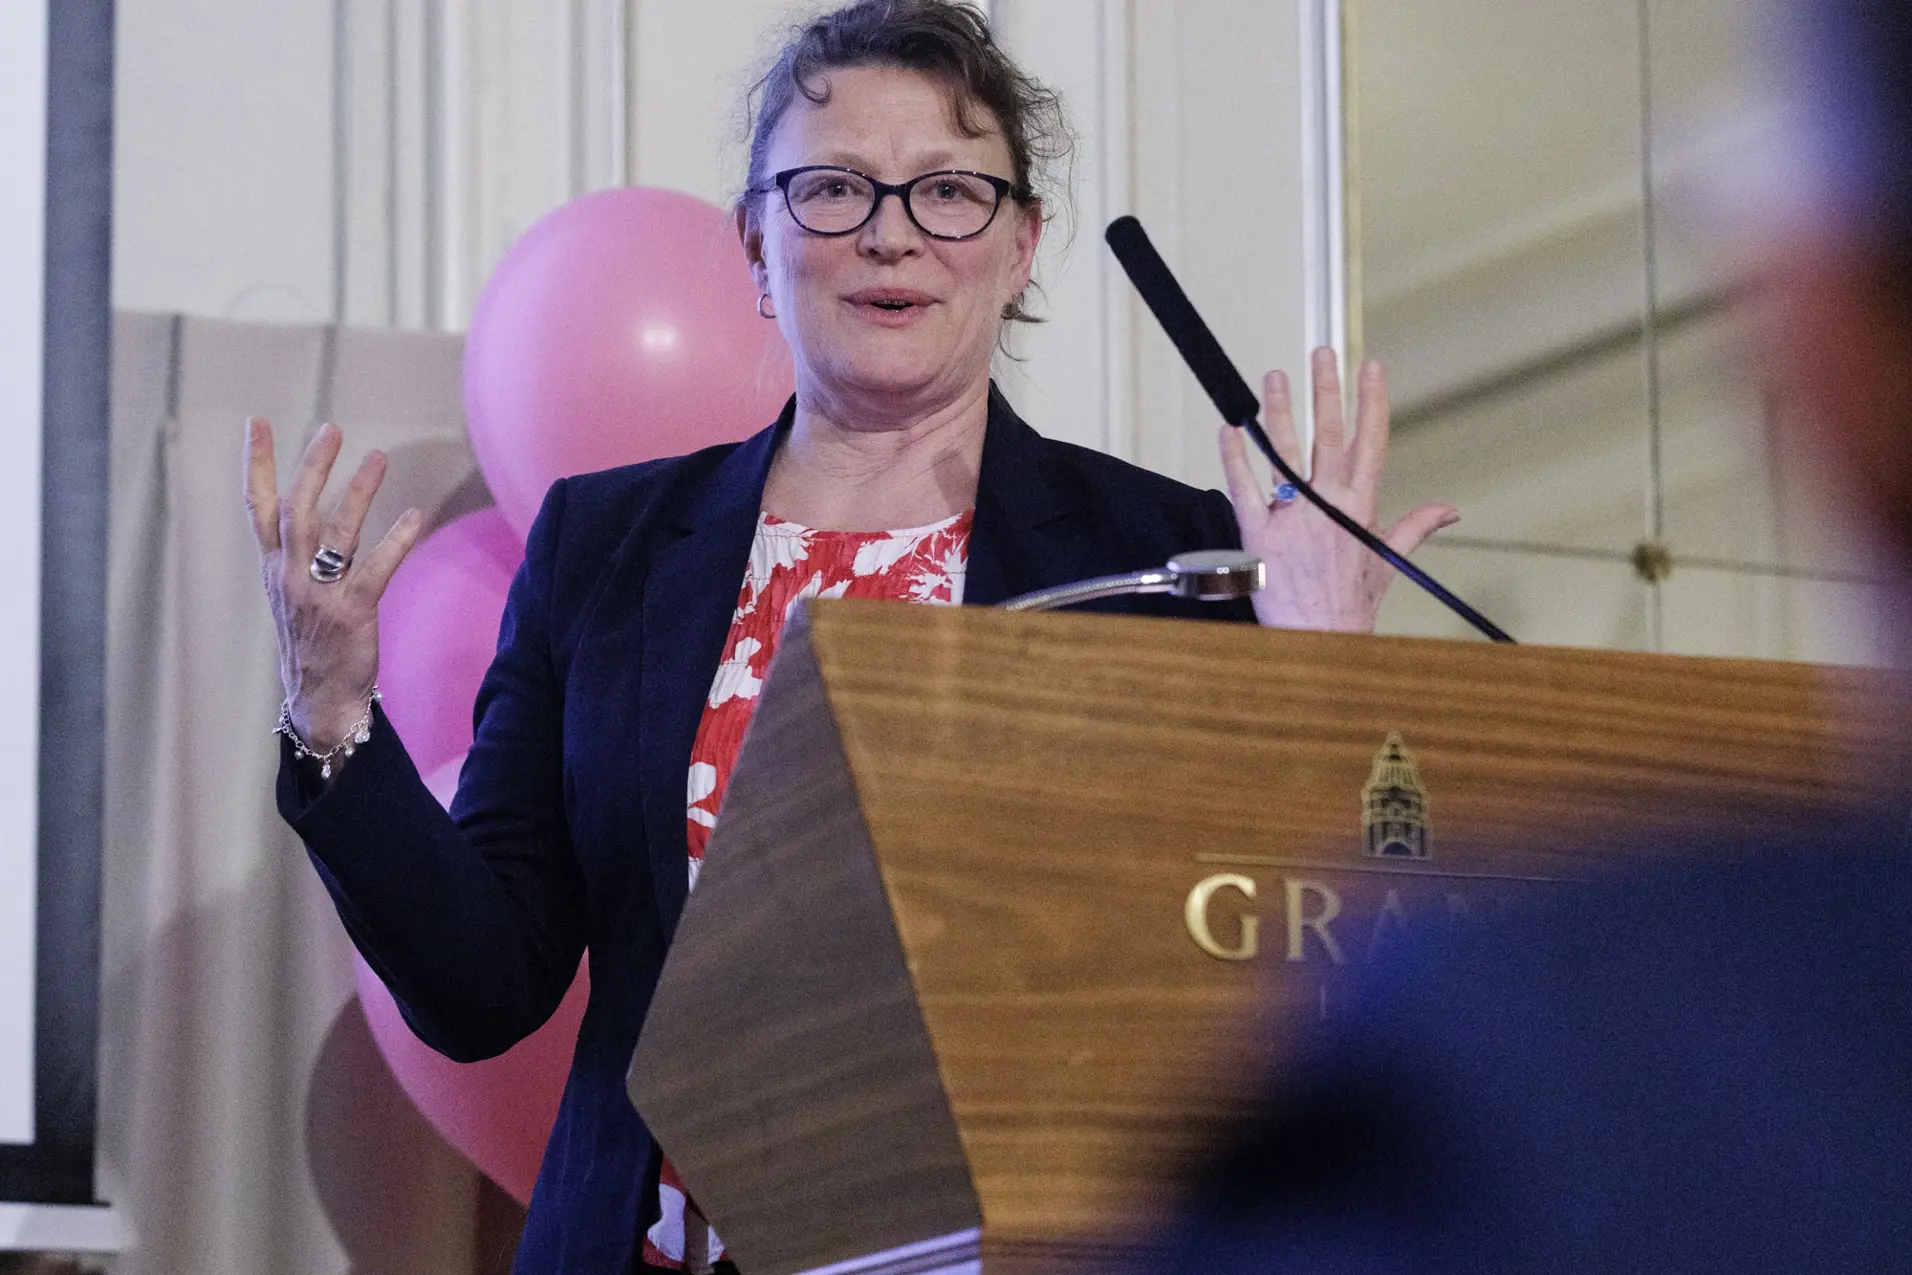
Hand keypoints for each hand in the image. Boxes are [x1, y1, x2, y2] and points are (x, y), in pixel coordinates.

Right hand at [245, 418, 422, 750]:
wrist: (318, 699)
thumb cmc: (311, 641)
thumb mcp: (291, 592)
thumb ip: (296, 552)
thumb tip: (308, 512)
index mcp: (274, 567)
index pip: (257, 506)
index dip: (257, 463)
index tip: (257, 423)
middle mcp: (290, 575)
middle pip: (296, 509)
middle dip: (312, 466)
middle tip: (330, 429)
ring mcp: (319, 593)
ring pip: (335, 532)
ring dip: (357, 492)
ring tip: (378, 457)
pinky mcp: (352, 612)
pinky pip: (376, 568)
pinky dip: (396, 539)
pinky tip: (415, 514)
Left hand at [1219, 349, 1457, 632]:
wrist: (1319, 641)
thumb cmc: (1351, 605)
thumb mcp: (1388, 563)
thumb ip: (1415, 527)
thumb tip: (1449, 510)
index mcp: (1361, 508)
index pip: (1370, 442)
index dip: (1371, 401)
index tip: (1371, 366)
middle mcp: (1328, 506)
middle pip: (1327, 436)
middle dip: (1325, 390)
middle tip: (1321, 353)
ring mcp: (1291, 518)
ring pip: (1284, 452)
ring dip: (1279, 410)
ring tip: (1273, 377)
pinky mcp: (1257, 534)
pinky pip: (1244, 487)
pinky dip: (1236, 456)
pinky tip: (1230, 429)